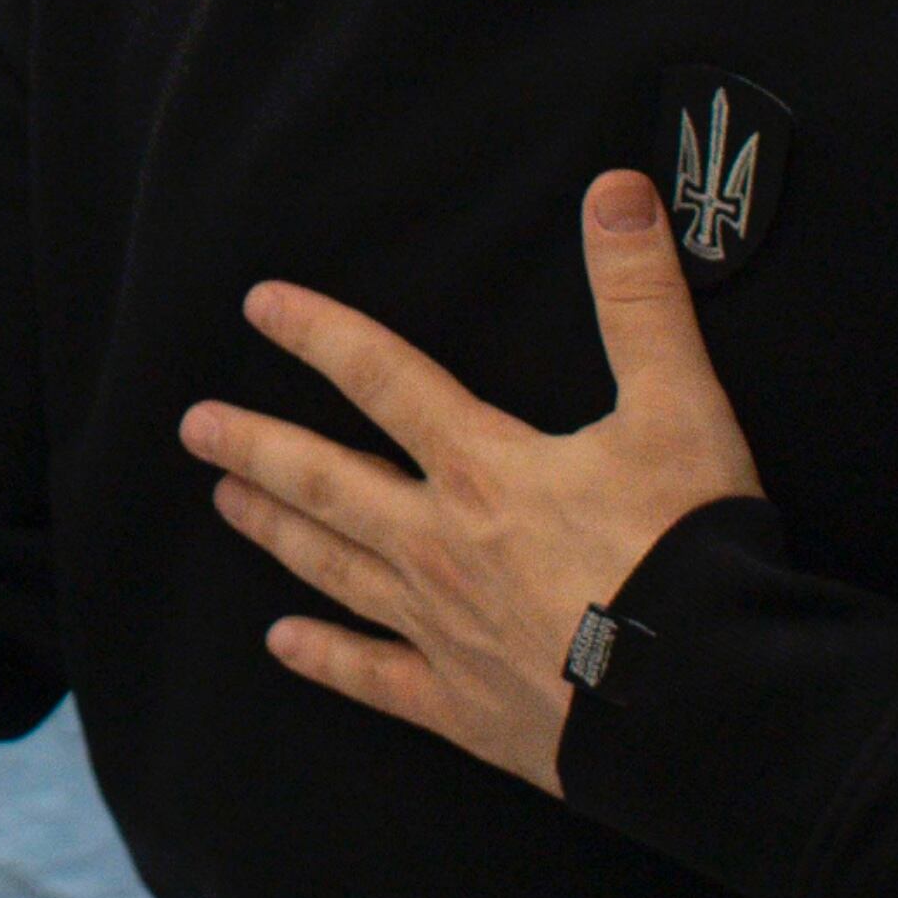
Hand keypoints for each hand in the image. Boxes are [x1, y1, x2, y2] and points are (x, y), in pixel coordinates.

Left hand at [178, 169, 762, 792]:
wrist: (702, 698)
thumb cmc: (690, 554)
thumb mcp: (679, 408)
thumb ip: (641, 299)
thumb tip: (616, 192)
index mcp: (485, 469)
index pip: (384, 380)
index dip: (320, 335)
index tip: (260, 306)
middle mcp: (442, 545)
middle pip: (328, 482)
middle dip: (257, 447)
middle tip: (195, 427)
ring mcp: (443, 628)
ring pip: (336, 568)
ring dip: (278, 531)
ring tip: (226, 504)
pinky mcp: (465, 705)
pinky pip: (377, 678)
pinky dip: (328, 659)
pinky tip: (284, 644)